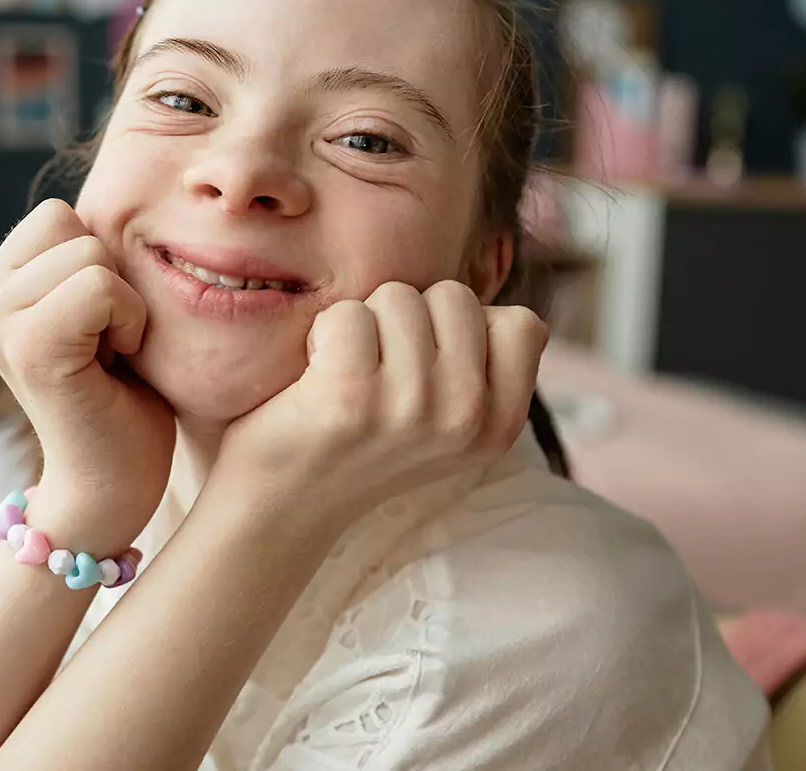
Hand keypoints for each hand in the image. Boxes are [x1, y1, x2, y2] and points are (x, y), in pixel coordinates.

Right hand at [0, 200, 173, 547]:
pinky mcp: (25, 346)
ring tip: (107, 357)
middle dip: (110, 280)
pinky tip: (114, 366)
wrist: (115, 487)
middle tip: (104, 346)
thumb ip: (81, 258)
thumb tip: (115, 191)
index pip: (58, 215)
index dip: (100, 265)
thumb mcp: (98, 310)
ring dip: (125, 306)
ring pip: (91, 253)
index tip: (100, 329)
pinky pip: (101, 286)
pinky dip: (129, 322)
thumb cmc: (123, 399)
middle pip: (71, 224)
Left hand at [217, 280, 547, 535]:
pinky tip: (314, 377)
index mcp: (498, 425)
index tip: (425, 363)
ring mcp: (412, 406)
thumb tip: (500, 310)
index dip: (463, 326)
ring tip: (345, 374)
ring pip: (398, 296)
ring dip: (361, 323)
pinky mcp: (352, 397)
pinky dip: (322, 333)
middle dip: (406, 317)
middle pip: (454, 297)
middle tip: (377, 370)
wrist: (284, 507)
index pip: (521, 325)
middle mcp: (466, 417)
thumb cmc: (362, 444)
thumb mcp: (446, 422)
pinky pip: (347, 314)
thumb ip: (482, 366)